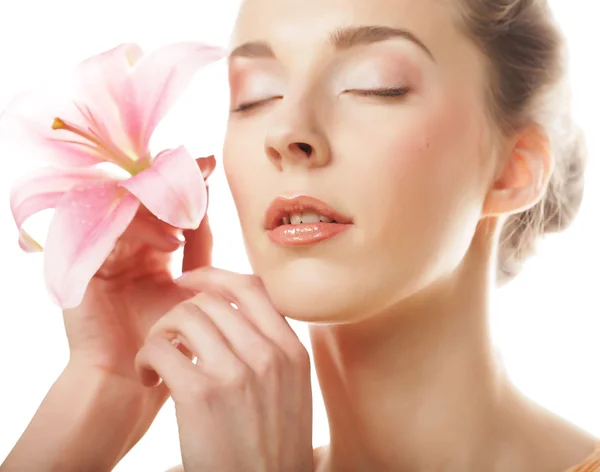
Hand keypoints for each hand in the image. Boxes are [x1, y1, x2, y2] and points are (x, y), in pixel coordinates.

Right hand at [61, 155, 215, 441]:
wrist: (132, 380)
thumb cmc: (169, 339)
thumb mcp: (192, 286)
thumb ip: (200, 249)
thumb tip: (212, 207)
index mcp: (147, 246)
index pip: (163, 199)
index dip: (184, 178)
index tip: (211, 162)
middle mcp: (122, 242)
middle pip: (141, 191)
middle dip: (172, 177)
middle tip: (201, 166)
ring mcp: (100, 250)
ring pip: (125, 203)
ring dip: (161, 205)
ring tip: (191, 220)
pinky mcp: (82, 265)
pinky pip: (108, 229)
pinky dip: (142, 230)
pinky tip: (171, 243)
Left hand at [135, 267, 314, 471]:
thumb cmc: (272, 447)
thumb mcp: (291, 390)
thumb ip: (272, 349)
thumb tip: (235, 313)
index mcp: (292, 351)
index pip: (252, 287)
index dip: (214, 276)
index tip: (190, 281)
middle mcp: (268, 355)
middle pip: (211, 300)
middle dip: (181, 311)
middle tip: (171, 336)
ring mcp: (236, 373)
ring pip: (184, 317)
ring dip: (162, 333)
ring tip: (159, 359)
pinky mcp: (200, 395)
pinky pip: (161, 348)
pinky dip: (147, 357)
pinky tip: (150, 377)